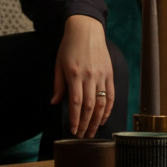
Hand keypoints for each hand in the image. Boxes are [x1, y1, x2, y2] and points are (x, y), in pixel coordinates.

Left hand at [51, 15, 113, 136]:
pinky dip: (108, 109)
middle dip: (86, 124)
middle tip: (82, 136)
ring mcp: (101, 75)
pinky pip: (111, 95)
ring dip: (97, 120)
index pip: (76, 103)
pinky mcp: (109, 73)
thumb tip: (55, 103)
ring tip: (92, 132)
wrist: (86, 29)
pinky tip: (103, 118)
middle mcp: (89, 76)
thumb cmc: (69, 46)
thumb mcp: (58, 63)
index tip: (73, 131)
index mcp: (74, 74)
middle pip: (90, 107)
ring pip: (101, 103)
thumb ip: (58, 85)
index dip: (76, 119)